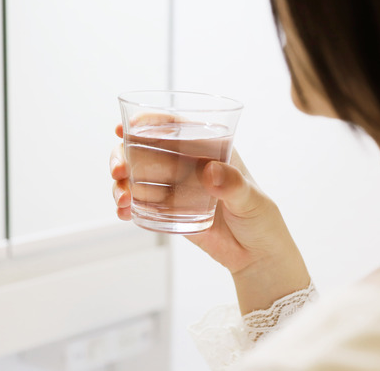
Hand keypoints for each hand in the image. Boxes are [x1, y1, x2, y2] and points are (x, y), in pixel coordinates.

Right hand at [110, 123, 309, 313]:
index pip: (174, 128)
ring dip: (121, 183)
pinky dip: (127, 206)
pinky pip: (141, 204)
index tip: (124, 127)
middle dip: (123, 155)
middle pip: (144, 150)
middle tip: (119, 170)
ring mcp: (174, 188)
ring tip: (122, 200)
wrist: (256, 256)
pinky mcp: (168, 212)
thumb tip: (210, 171)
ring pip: (137, 176)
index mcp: (208, 149)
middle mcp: (186, 164)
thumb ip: (233, 185)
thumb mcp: (251, 200)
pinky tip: (124, 213)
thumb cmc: (261, 220)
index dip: (146, 123)